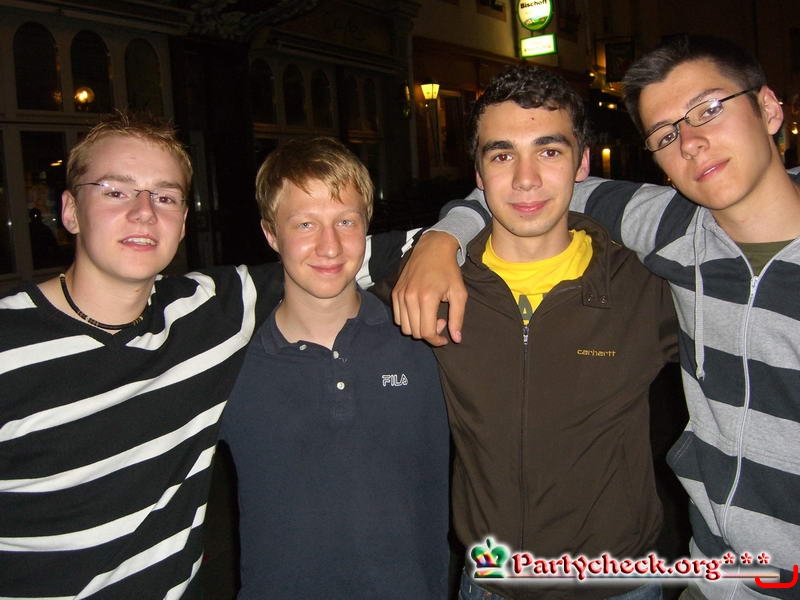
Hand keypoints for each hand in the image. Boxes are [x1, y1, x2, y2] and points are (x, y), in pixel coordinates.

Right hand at [392, 231, 465, 345]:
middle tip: (440, 321)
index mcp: (427, 298)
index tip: (445, 338)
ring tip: (429, 316)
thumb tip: (456, 339)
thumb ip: (458, 318)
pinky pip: (397, 317)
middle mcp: (410, 298)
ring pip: (404, 327)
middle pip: (415, 332)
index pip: (427, 332)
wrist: (433, 248)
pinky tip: (419, 311)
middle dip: (429, 333)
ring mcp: (400, 295)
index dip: (437, 340)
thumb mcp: (459, 293)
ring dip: (418, 328)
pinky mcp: (395, 292)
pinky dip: (408, 320)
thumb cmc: (449, 271)